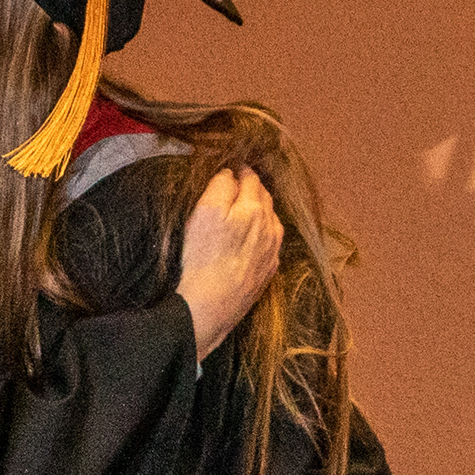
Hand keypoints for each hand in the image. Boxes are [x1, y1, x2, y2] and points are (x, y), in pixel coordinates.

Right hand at [176, 168, 283, 360]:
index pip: (251, 178)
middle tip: (239, 183)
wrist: (210, 307)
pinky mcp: (268, 271)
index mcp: (254, 208)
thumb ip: (220, 186)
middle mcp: (270, 227)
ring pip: (272, 220)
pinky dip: (264, 233)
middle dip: (254, 187)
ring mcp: (272, 251)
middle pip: (265, 197)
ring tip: (248, 208)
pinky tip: (254, 238)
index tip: (233, 167)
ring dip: (262, 209)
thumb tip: (231, 173)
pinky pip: (272, 244)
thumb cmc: (202, 259)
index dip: (241, 170)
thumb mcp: (204, 213)